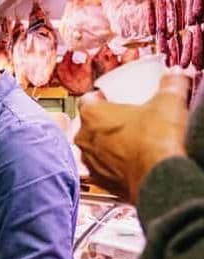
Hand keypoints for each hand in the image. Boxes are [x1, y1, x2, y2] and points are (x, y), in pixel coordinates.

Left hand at [75, 71, 189, 203]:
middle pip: (90, 124)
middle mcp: (84, 138)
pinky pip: (103, 168)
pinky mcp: (99, 181)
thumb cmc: (155, 141)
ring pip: (95, 148)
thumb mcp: (167, 102)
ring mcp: (90, 161)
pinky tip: (130, 162)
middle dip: (105, 122)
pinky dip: (113, 165)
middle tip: (126, 120)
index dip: (100, 97)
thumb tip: (175, 77)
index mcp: (92, 114)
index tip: (110, 98)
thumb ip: (170, 85)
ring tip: (131, 142)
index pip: (88, 99)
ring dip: (108, 145)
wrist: (159, 177)